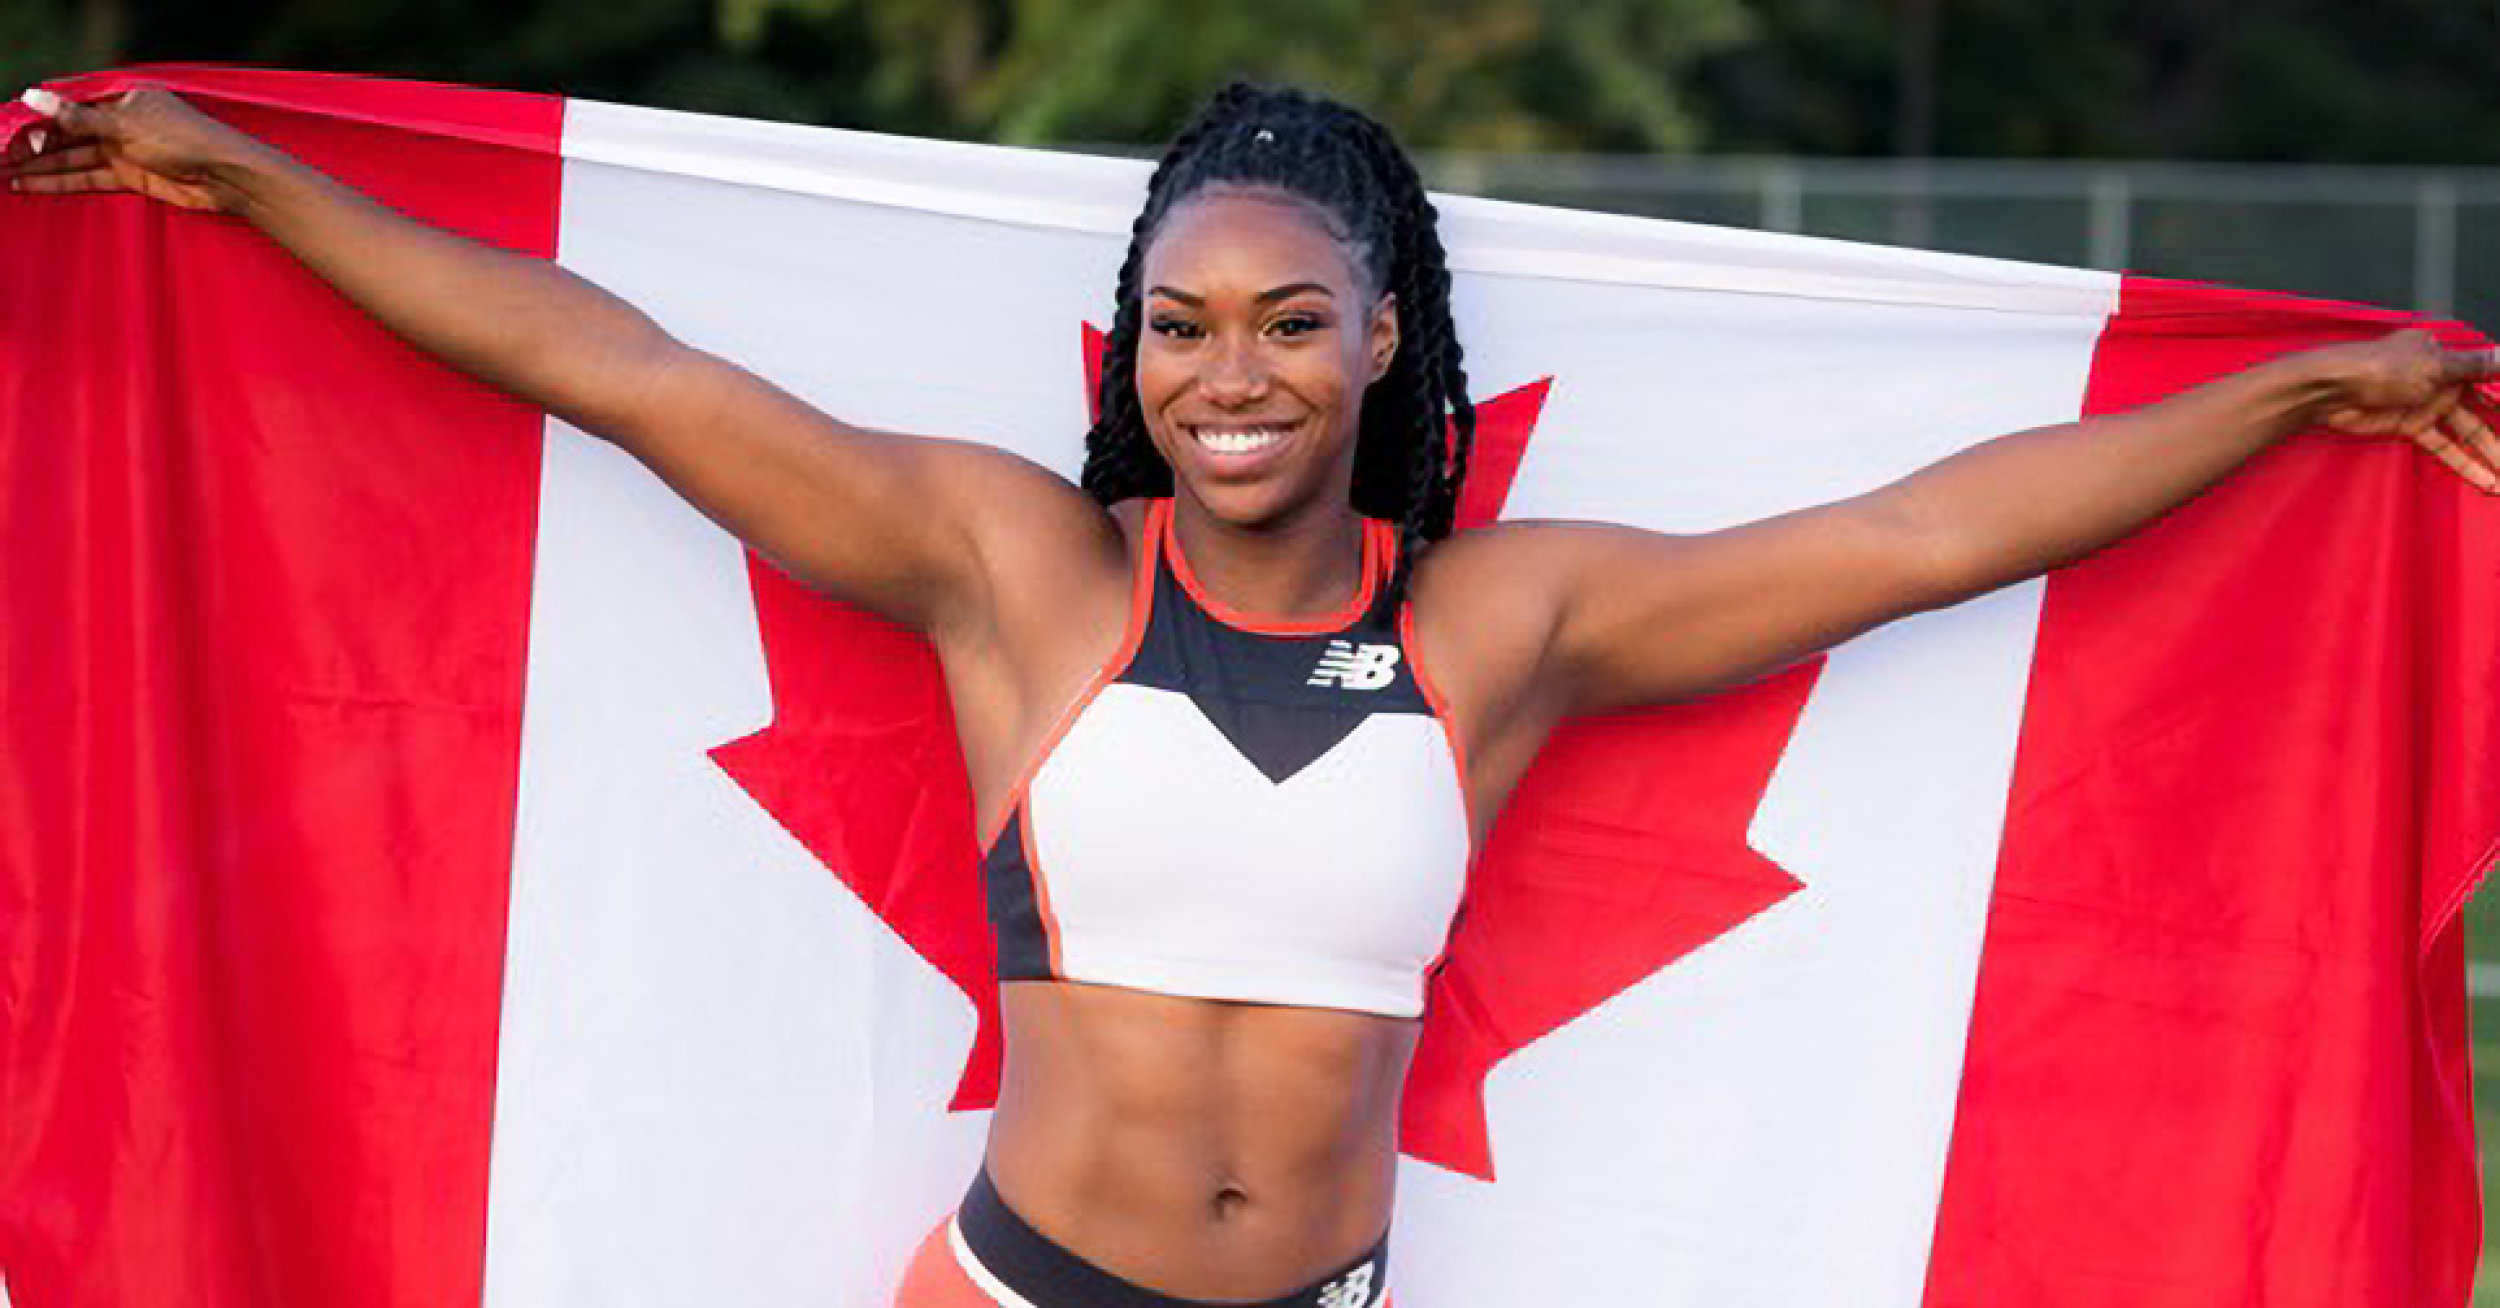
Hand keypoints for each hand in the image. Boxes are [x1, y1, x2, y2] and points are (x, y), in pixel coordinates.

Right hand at [5, 86, 271, 213]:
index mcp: (120, 98)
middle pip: (67, 133)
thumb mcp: (125, 124)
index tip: (7, 131)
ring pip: (73, 157)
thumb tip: (33, 97)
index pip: (68, 105)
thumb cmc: (182, 139)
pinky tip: (31, 185)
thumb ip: (78, 118)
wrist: (227, 176)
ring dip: (41, 167)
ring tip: (6, 176)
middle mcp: (120, 122)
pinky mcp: (131, 176)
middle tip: (0, 158)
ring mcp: (125, 150)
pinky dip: (61, 182)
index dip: (37, 118)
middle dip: (33, 146)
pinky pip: (88, 177)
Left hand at [2314, 329, 2499, 491]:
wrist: (2330, 389)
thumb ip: (2475, 365)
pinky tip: (2483, 480)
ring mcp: (2425, 405)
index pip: (2489, 380)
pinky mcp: (2409, 427)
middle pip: (2483, 411)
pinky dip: (2462, 464)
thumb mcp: (2434, 364)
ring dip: (2488, 456)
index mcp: (2449, 358)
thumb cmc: (2379, 368)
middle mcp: (2442, 381)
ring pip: (2467, 433)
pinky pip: (2443, 447)